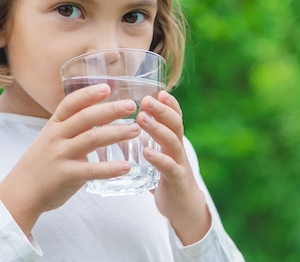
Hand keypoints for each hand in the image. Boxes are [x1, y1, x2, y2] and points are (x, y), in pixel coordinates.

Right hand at [0, 84, 140, 235]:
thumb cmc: (41, 163)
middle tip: (131, 106)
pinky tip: (127, 166)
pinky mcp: (66, 175)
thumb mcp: (53, 138)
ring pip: (92, 139)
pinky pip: (92, 170)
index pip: (71, 103)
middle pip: (86, 118)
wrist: (20, 193)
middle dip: (110, 110)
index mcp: (54, 125)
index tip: (107, 87)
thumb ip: (75, 126)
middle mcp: (56, 136)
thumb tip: (107, 112)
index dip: (89, 94)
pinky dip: (111, 168)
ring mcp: (61, 155)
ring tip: (136, 130)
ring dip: (116, 133)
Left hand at [137, 91, 211, 244]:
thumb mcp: (157, 156)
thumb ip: (142, 143)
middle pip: (175, 124)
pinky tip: (146, 152)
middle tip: (146, 100)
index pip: (175, 117)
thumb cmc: (165, 178)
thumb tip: (116, 128)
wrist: (184, 208)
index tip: (158, 91)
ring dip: (157, 128)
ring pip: (173, 141)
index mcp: (173, 141)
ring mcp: (179, 164)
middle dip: (162, 110)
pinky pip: (170, 167)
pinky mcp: (176, 181)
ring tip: (141, 118)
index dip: (169, 104)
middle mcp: (178, 149)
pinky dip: (158, 158)